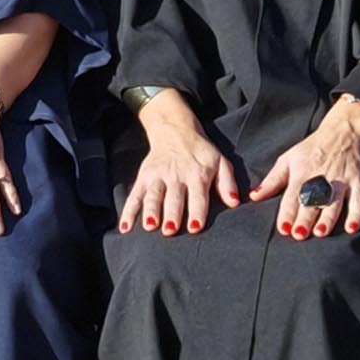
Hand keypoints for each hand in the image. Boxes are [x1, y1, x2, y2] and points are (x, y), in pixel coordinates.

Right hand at [116, 90, 240, 235]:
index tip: (194, 227)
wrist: (176, 130)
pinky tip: (125, 227)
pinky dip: (128, 211)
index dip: (196, 211)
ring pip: (153, 196)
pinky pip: (135, 195)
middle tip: (170, 230)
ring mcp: (158, 176)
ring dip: (150, 211)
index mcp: (197, 175)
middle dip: (172, 214)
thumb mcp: (221, 162)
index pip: (198, 196)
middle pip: (173, 198)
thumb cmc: (201, 153)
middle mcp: (176, 176)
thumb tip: (234, 202)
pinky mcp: (144, 177)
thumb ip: (228, 183)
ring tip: (150, 226)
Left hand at [254, 96, 359, 239]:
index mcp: (301, 173)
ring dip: (327, 218)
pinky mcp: (358, 182)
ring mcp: (341, 181)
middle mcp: (321, 178)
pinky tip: (352, 228)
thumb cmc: (312, 149)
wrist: (343, 131)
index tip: (283, 229)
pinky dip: (356, 214)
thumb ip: (272, 181)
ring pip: (334, 202)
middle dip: (305, 218)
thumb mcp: (288, 159)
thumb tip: (253, 197)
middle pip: (312, 202)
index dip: (287, 213)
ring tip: (320, 233)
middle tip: (299, 235)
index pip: (292, 196)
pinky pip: (358, 200)